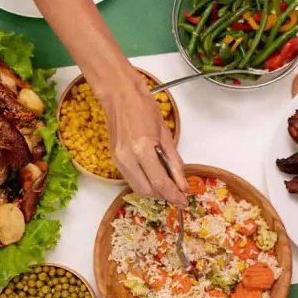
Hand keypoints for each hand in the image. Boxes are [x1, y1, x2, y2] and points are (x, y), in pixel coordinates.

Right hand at [104, 73, 187, 205]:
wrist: (120, 96)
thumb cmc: (143, 108)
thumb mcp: (166, 135)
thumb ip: (174, 162)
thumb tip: (182, 183)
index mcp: (143, 149)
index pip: (160, 182)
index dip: (173, 195)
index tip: (183, 201)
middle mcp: (128, 158)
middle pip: (147, 190)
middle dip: (164, 196)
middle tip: (177, 194)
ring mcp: (119, 160)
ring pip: (138, 188)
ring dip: (154, 191)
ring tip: (167, 186)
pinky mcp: (115, 160)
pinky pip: (131, 179)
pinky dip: (144, 182)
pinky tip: (154, 177)